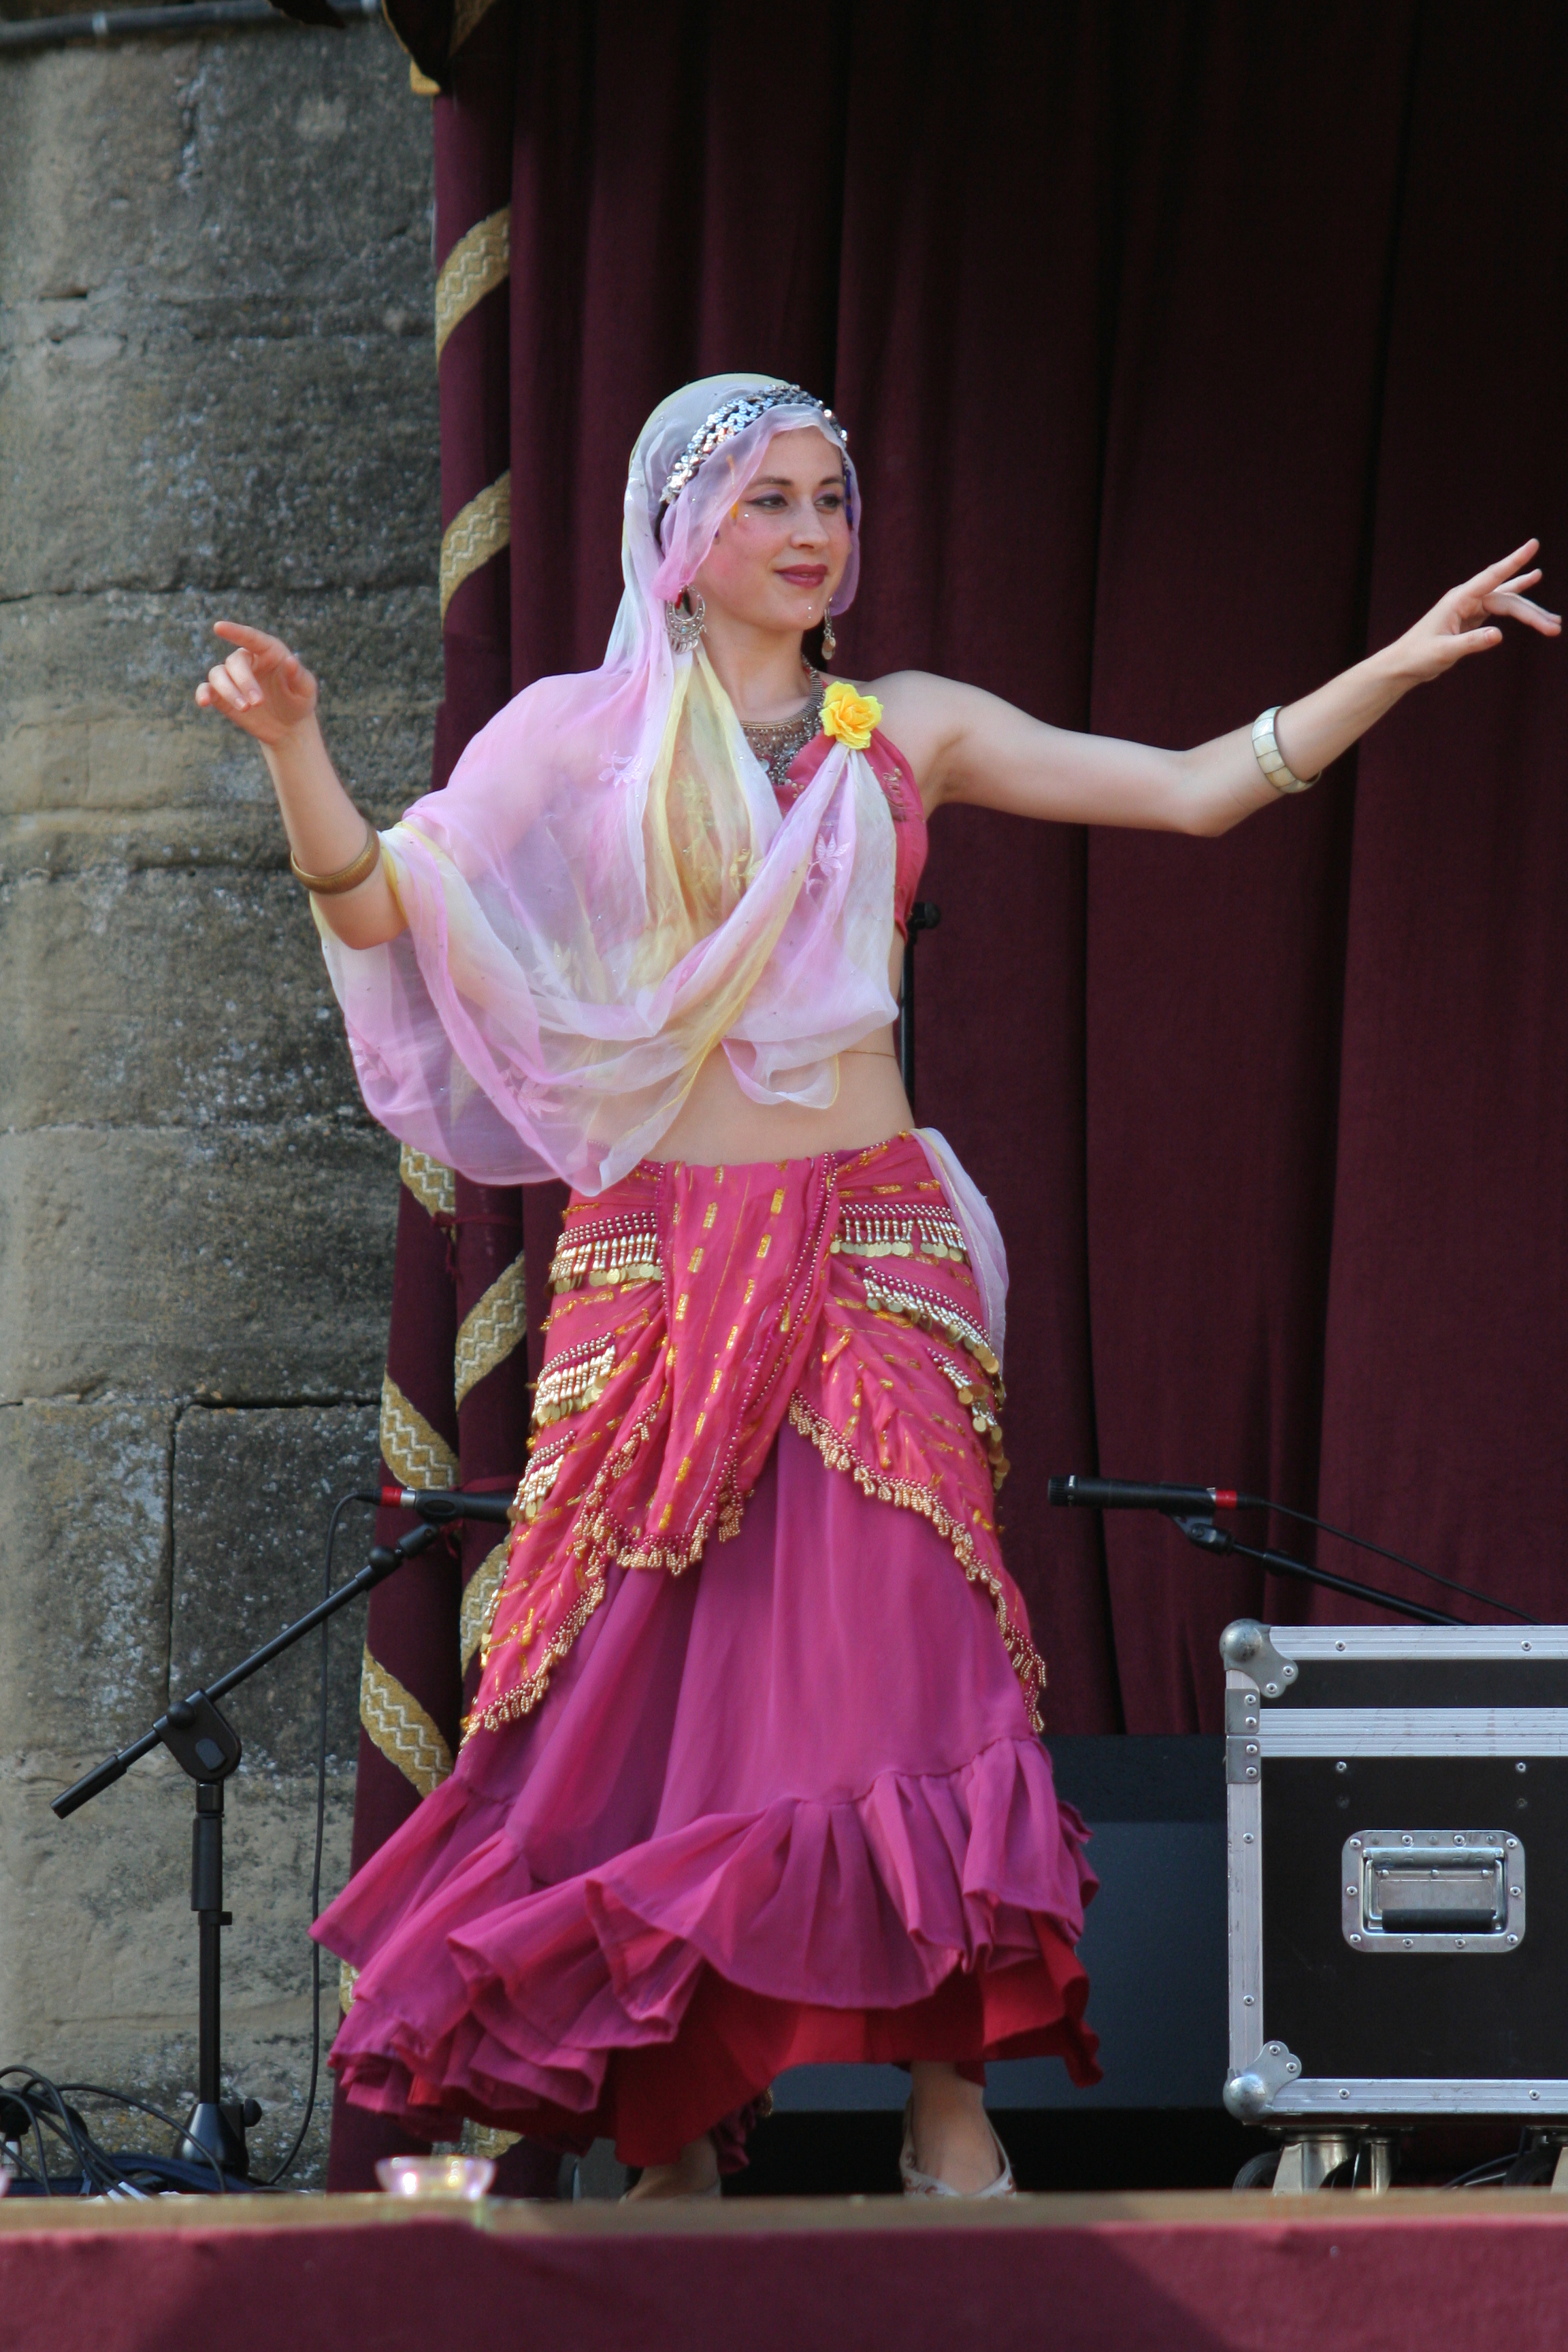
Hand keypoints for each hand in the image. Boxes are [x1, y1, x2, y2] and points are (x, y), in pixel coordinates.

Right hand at [194, 621, 318, 745]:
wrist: (289, 726)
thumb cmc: (299, 701)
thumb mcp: (306, 689)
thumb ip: (299, 675)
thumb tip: (290, 661)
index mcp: (268, 651)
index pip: (250, 638)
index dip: (234, 632)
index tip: (218, 627)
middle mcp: (247, 661)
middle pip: (235, 662)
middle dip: (244, 682)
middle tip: (258, 703)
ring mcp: (233, 678)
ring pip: (218, 674)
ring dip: (228, 691)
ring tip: (245, 709)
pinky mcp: (223, 696)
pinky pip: (207, 689)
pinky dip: (202, 694)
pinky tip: (204, 702)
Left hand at [1392, 540, 1560, 684]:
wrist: (1404, 664)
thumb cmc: (1419, 656)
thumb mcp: (1444, 652)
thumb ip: (1471, 643)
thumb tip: (1498, 636)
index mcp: (1459, 599)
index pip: (1492, 577)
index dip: (1514, 562)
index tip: (1533, 545)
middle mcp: (1467, 598)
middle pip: (1508, 600)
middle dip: (1532, 614)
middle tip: (1555, 627)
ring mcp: (1471, 605)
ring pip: (1508, 604)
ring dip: (1530, 613)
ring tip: (1554, 623)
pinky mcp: (1473, 615)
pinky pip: (1501, 606)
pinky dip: (1518, 601)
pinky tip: (1532, 582)